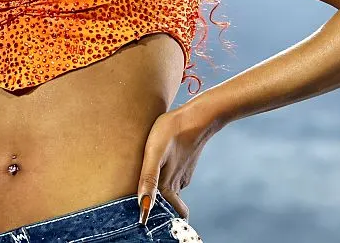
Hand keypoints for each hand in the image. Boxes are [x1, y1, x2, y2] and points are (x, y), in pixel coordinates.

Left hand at [136, 101, 220, 224]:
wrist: (196, 116)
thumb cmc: (171, 132)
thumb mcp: (153, 153)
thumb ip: (148, 179)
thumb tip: (143, 207)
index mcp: (168, 186)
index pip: (164, 213)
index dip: (154, 218)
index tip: (145, 223)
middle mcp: (177, 184)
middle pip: (169, 206)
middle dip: (159, 210)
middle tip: (147, 210)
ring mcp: (183, 175)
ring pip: (172, 192)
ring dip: (162, 195)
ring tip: (148, 193)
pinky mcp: (185, 164)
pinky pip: (175, 179)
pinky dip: (168, 181)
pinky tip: (160, 171)